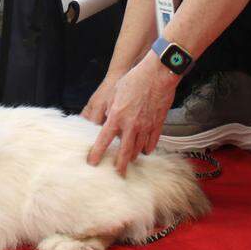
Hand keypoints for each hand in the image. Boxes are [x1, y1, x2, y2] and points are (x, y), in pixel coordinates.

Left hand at [87, 52, 179, 175]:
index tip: (92, 163)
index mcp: (116, 117)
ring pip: (139, 149)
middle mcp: (131, 126)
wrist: (157, 75)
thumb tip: (108, 119)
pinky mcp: (158, 124)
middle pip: (124, 153)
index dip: (97, 154)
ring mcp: (146, 127)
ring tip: (129, 161)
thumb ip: (111, 109)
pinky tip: (144, 150)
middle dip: (120, 166)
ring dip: (133, 156)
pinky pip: (152, 142)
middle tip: (117, 174)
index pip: (103, 141)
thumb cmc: (134, 80)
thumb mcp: (115, 93)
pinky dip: (148, 148)